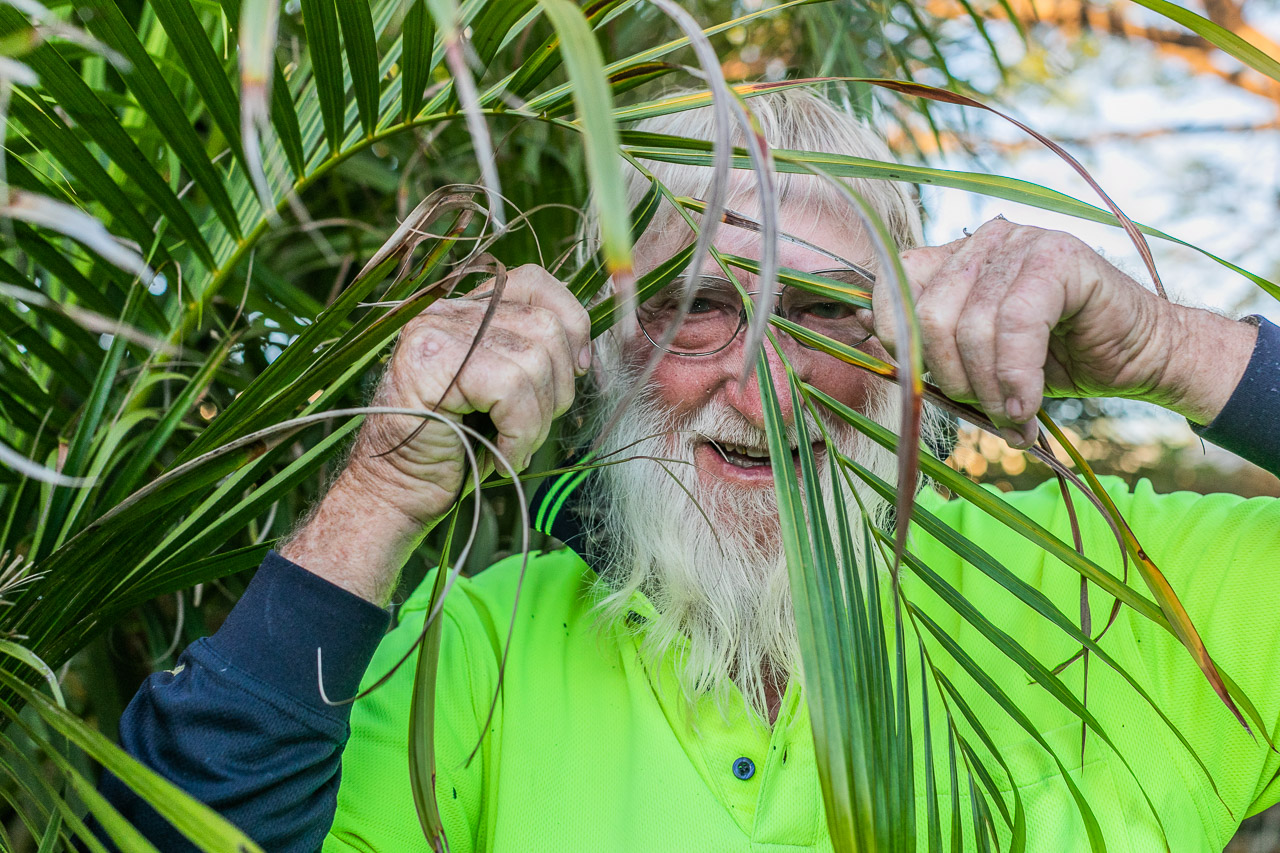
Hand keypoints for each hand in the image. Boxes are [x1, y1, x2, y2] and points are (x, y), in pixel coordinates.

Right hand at [283, 264, 589, 602]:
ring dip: (536, 421)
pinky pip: (512, 388)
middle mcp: (446, 311)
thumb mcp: (505, 395)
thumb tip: (589, 353)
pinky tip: (498, 455)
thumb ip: (533, 358)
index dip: (572, 324)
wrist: (396, 493)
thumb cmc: (456, 450)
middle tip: (528, 428)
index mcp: (466, 311)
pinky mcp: (430, 362)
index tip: (577, 371)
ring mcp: (434, 332)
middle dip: (558, 389)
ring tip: (509, 445)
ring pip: (535, 361)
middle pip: (547, 326)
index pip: (535, 282)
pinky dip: (518, 434)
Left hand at [867, 218, 1256, 447]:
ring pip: (969, 325)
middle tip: (982, 410)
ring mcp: (1021, 242)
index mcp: (954, 257)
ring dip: (987, 388)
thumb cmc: (1051, 362)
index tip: (925, 384)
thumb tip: (858, 322)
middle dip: (949, 378)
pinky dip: (1016, 378)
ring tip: (1010, 417)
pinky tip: (1027, 407)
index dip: (896, 339)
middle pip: (927, 314)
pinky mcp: (1060, 257)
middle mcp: (982, 241)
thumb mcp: (973, 358)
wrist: (1139, 357)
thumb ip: (924, 341)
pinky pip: (1015, 325)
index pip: (892, 285)